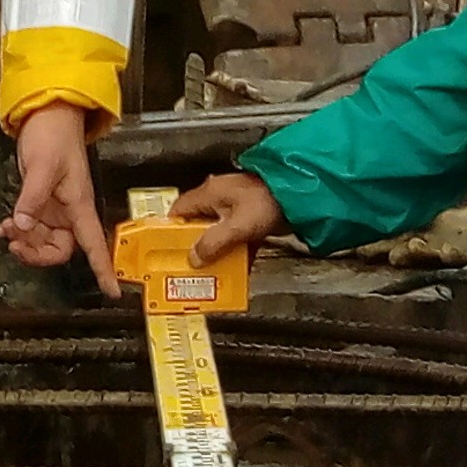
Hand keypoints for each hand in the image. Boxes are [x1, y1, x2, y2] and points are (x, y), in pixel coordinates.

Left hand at [0, 101, 115, 294]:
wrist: (47, 116)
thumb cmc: (53, 137)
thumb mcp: (41, 167)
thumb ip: (31, 198)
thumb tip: (21, 226)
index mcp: (79, 205)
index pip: (94, 244)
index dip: (104, 269)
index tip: (113, 292)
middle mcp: (70, 212)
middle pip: (61, 249)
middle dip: (38, 253)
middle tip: (15, 244)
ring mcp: (56, 208)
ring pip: (44, 240)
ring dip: (25, 241)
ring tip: (6, 231)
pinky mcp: (42, 202)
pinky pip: (32, 227)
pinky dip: (17, 229)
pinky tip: (4, 226)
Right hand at [177, 170, 291, 265]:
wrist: (301, 195)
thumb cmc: (270, 199)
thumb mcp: (237, 225)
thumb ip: (214, 242)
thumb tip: (195, 258)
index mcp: (210, 194)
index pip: (179, 211)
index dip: (169, 230)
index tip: (165, 248)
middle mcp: (220, 200)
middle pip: (197, 226)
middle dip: (193, 247)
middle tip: (189, 266)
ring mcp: (236, 209)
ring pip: (218, 235)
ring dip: (216, 253)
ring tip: (212, 272)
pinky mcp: (251, 219)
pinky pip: (237, 239)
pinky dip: (236, 253)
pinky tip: (238, 268)